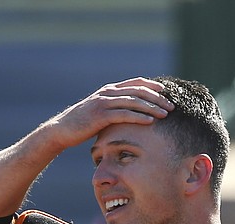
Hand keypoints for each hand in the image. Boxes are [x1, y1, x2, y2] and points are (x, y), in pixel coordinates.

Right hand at [42, 77, 174, 150]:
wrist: (62, 129)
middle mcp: (108, 92)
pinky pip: (124, 114)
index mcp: (109, 89)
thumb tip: (131, 113)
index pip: (135, 83)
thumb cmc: (83, 123)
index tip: (167, 93)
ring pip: (133, 102)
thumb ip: (115, 108)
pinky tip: (150, 121)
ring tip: (166, 114)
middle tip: (172, 106)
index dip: (152, 86)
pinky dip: (139, 117)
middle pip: (138, 91)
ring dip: (152, 108)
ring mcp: (104, 103)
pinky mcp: (101, 115)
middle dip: (157, 98)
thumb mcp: (101, 112)